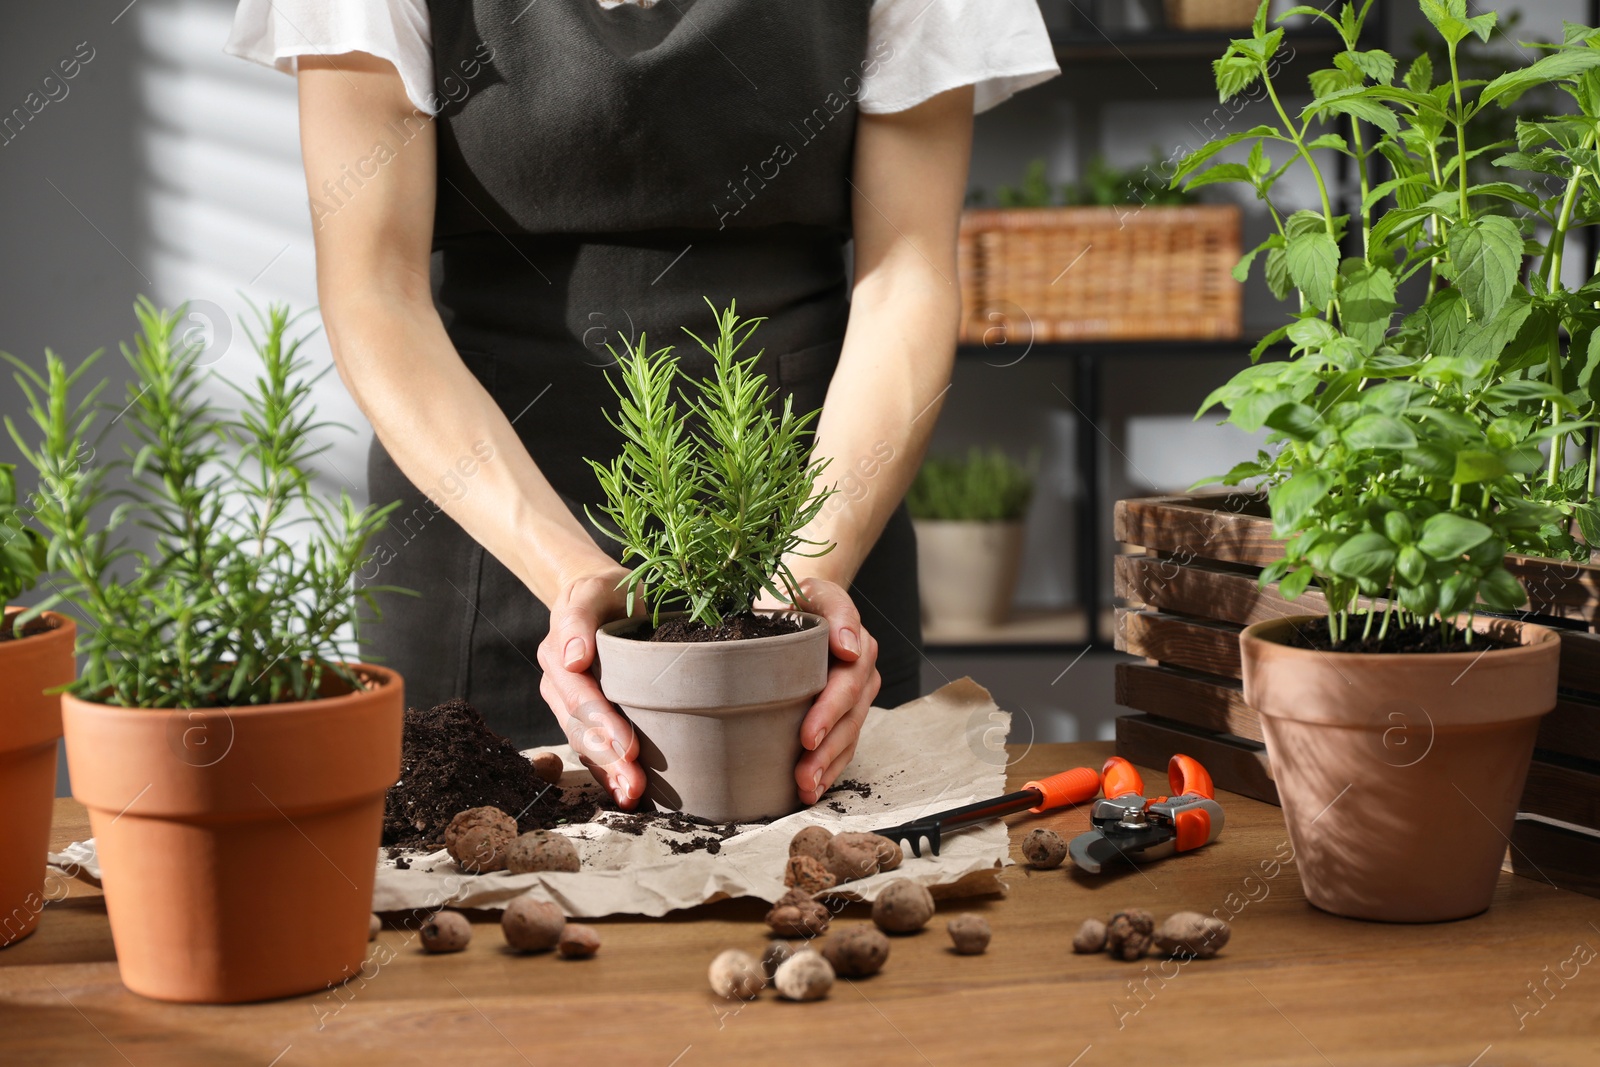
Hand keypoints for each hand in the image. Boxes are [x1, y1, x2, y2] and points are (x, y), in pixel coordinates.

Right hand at [535, 564, 646, 809]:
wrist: (600, 594)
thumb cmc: (606, 590)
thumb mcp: (595, 587)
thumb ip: (579, 617)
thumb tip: (572, 657)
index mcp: (558, 652)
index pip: (580, 693)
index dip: (602, 722)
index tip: (626, 746)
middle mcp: (557, 681)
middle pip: (580, 726)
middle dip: (608, 758)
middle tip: (635, 784)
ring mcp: (565, 702)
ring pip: (583, 743)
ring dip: (607, 773)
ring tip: (632, 796)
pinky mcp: (580, 715)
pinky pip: (589, 747)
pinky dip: (606, 772)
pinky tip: (624, 793)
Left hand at [764, 577, 881, 804]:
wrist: (797, 603)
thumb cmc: (800, 599)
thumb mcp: (815, 591)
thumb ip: (836, 611)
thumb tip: (850, 647)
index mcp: (858, 645)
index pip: (846, 684)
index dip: (828, 712)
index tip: (807, 736)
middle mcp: (862, 674)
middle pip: (849, 718)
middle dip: (826, 750)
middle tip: (803, 774)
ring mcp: (857, 697)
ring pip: (848, 737)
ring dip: (828, 767)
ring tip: (805, 789)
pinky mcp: (845, 714)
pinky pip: (843, 746)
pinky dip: (829, 770)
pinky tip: (812, 789)